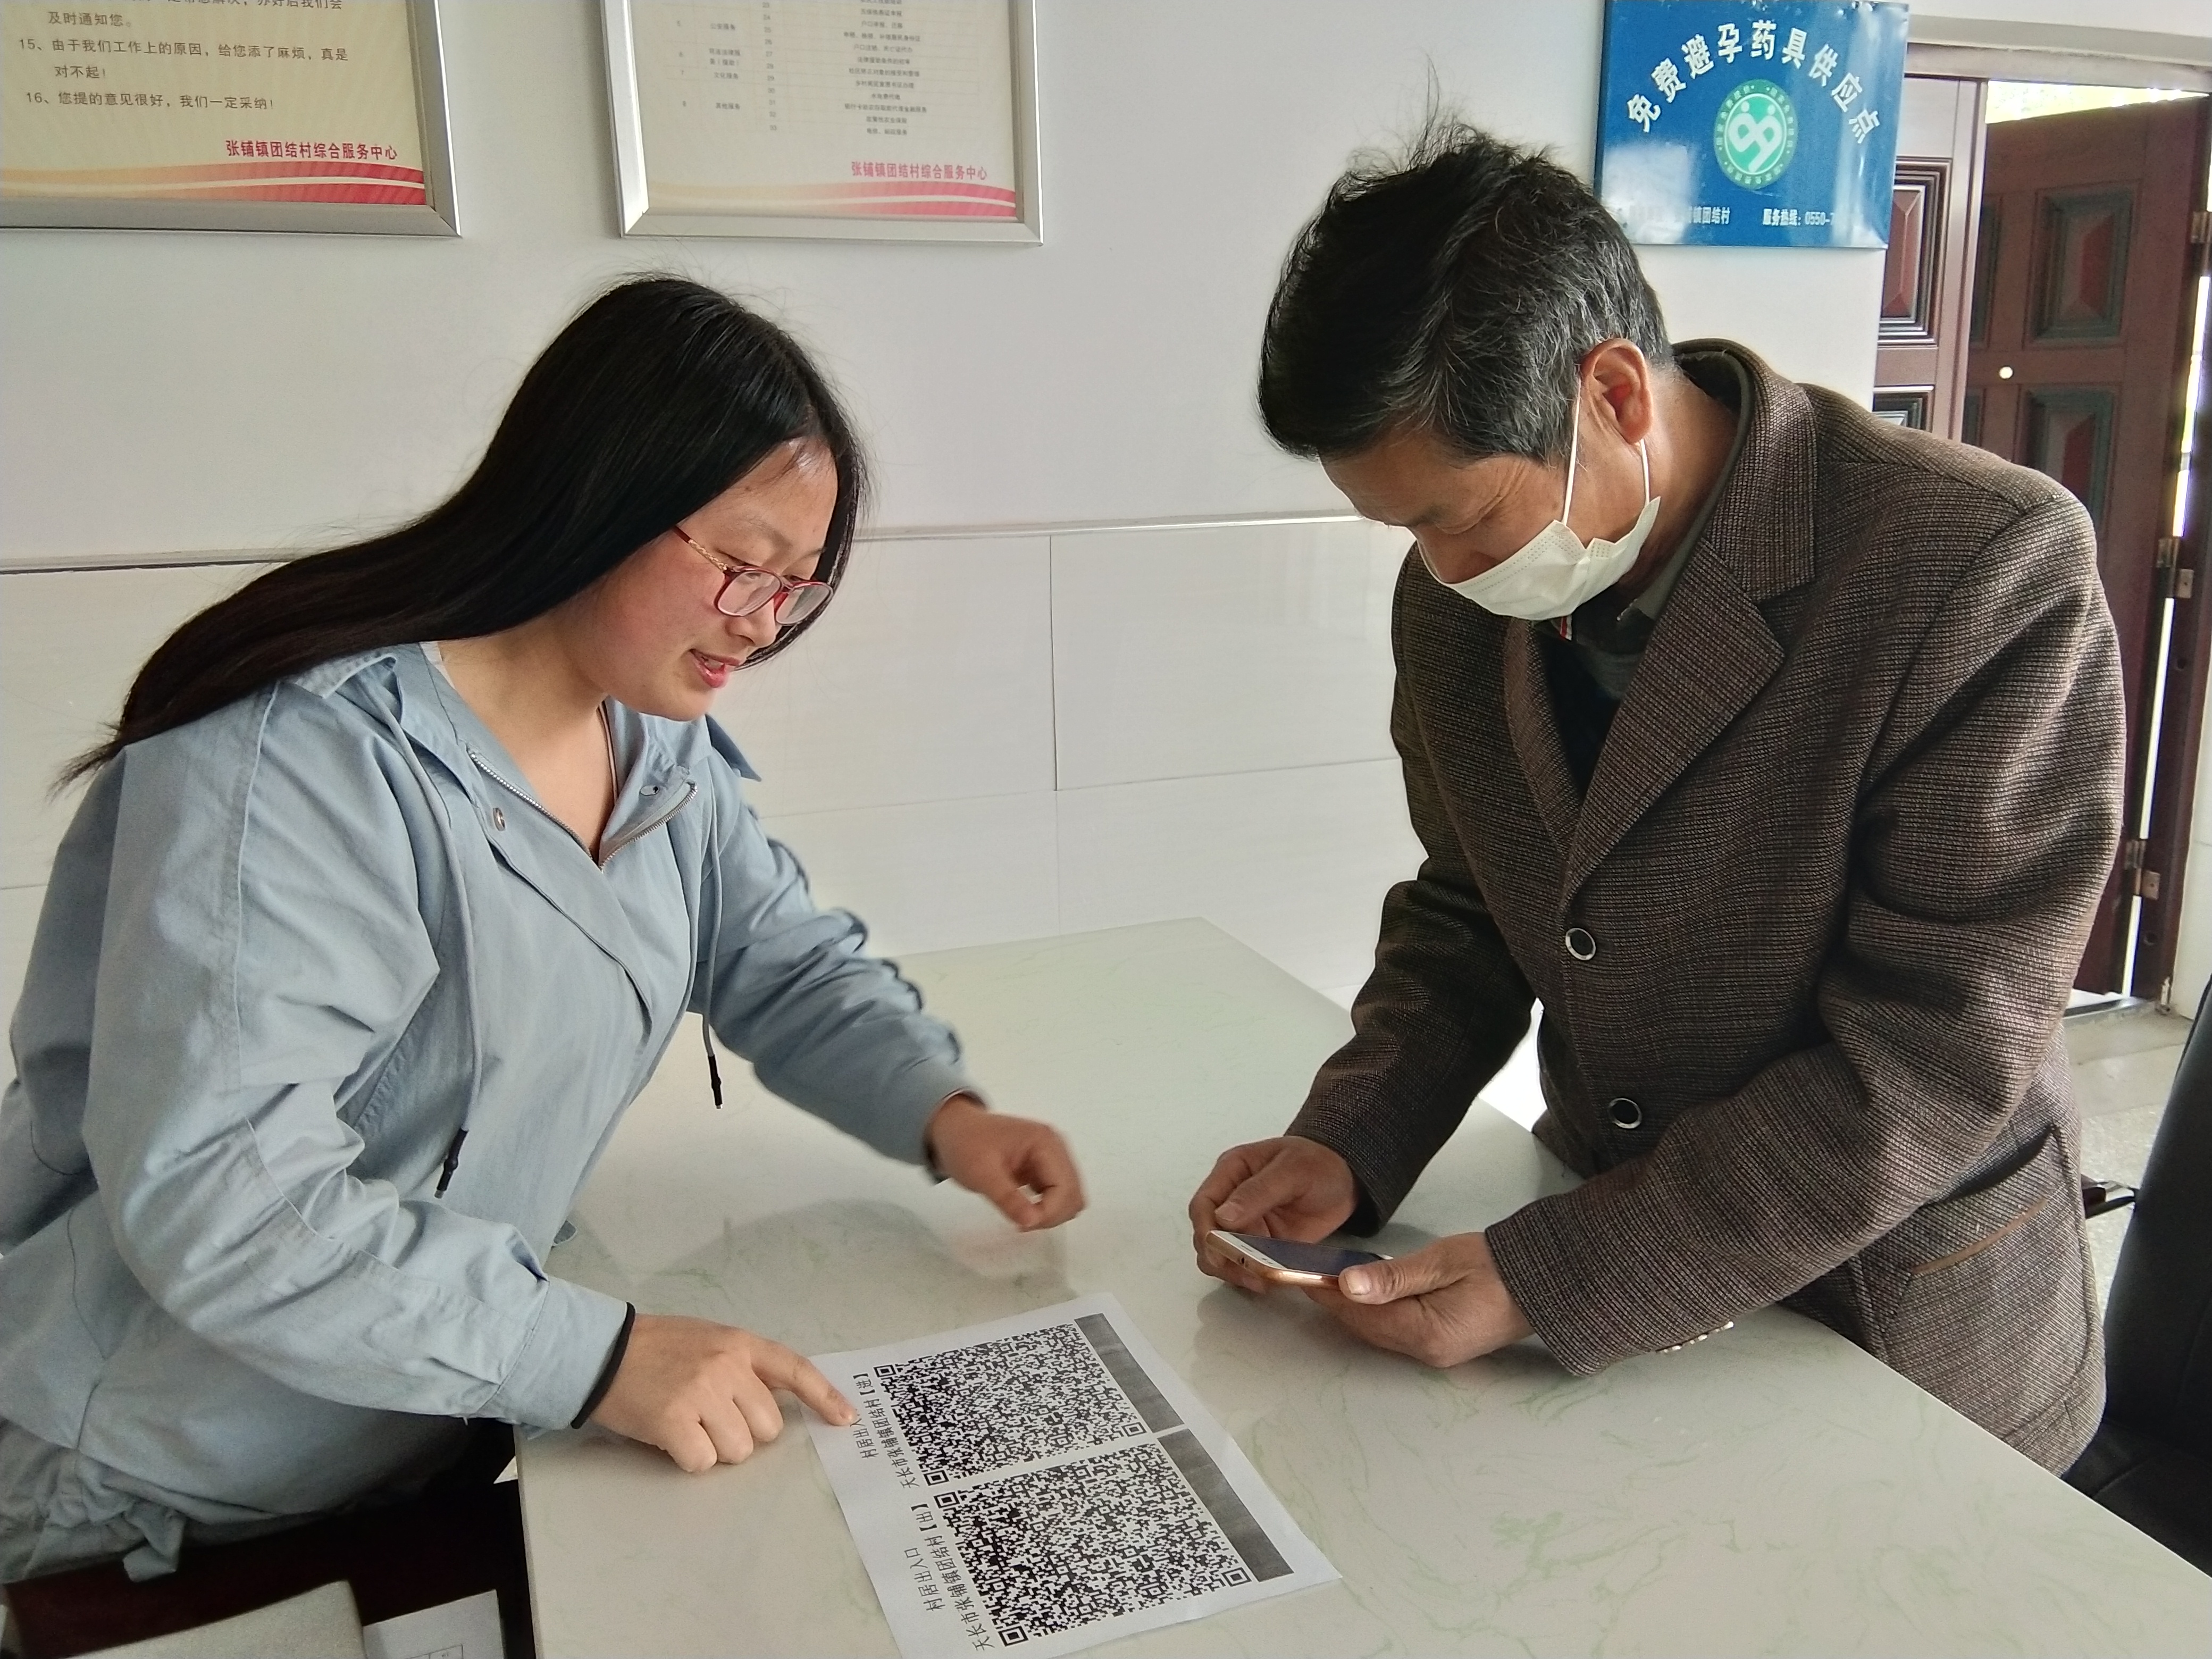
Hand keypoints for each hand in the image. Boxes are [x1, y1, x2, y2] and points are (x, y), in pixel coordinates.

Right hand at [590, 1313, 853, 1472]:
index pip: (795, 1369)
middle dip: (744, 1432)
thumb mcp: (711, 1341)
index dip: (825, 1397)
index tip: (847, 1420)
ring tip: (687, 1423)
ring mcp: (701, 1394)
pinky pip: (703, 1462)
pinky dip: (688, 1458)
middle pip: (768, 1428)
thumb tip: (775, 1407)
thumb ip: (744, 1367)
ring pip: (738, 1450)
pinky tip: (670, 1436)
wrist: (602, 1352)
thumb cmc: (658, 1349)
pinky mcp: (673, 1421)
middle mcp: (727, 1367)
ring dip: (715, 1448)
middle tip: (711, 1417)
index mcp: (740, 1344)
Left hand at [925, 1094, 1084, 1229]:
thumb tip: (1032, 1222)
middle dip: (1052, 1215)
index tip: (1021, 1225)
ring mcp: (1052, 1157)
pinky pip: (1058, 1194)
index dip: (1049, 1213)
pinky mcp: (1044, 1167)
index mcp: (1045, 1143)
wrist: (953, 1128)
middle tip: (1021, 1223)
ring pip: (1069, 1196)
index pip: (1065, 1188)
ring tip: (1021, 1216)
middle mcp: (1056, 1148)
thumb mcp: (981, 1174)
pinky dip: (1047, 1207)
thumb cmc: (965, 1145)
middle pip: (1073, 1194)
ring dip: (1051, 1213)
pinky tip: (1024, 1210)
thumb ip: (1008, 1198)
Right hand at [1188, 1136, 1358, 1293]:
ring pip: (1221, 1253)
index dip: (1204, 1230)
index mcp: (1232, 1172)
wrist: (1346, 1178)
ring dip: (1232, 1271)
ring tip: (1257, 1282)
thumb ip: (1258, 1191)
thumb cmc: (1319, 1163)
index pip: (1203, 1204)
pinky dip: (1249, 1275)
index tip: (1218, 1251)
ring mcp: (1246, 1224)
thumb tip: (1222, 1216)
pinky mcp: (1261, 1244)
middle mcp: (1232, 1200)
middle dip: (1219, 1257)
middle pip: (1206, 1234)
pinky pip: (1245, 1263)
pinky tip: (1266, 1282)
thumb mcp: (1292, 1170)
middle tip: (1244, 1274)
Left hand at [1303, 1231, 1533, 1367]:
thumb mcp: (1442, 1262)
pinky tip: (1366, 1294)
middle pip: (1368, 1329)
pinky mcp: (1443, 1346)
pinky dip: (1376, 1314)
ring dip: (1355, 1310)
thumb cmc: (1496, 1265)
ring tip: (1330, 1282)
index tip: (1307, 1275)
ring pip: (1380, 1332)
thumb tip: (1348, 1284)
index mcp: (1428, 1333)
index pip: (1365, 1315)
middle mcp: (1429, 1352)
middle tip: (1312, 1277)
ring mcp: (1437, 1353)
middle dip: (1338, 1305)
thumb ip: (1393, 1276)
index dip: (1332, 1296)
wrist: (1542, 1280)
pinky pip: (1397, 1331)